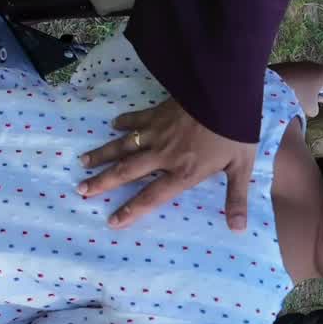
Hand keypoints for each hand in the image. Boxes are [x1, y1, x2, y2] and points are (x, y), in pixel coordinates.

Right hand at [78, 99, 256, 230]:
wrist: (226, 94)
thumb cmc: (235, 132)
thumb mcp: (241, 168)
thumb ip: (236, 198)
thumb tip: (238, 229)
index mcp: (183, 172)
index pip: (152, 197)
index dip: (131, 210)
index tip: (112, 221)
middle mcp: (163, 155)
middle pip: (127, 172)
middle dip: (103, 182)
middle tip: (82, 190)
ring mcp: (158, 133)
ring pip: (124, 146)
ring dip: (102, 155)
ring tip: (83, 163)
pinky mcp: (158, 113)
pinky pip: (135, 119)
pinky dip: (123, 122)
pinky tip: (113, 125)